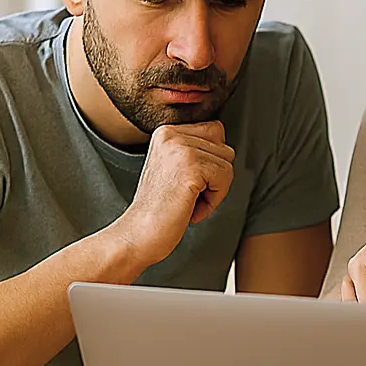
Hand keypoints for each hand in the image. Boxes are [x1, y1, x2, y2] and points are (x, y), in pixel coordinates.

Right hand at [107, 122, 234, 265]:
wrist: (139, 234)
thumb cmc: (160, 208)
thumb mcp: (175, 167)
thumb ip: (196, 149)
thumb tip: (226, 146)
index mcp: (166, 131)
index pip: (215, 131)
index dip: (210, 163)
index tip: (186, 182)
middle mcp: (172, 134)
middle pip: (225, 149)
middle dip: (214, 177)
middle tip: (187, 194)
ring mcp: (181, 148)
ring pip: (227, 165)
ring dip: (213, 191)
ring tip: (186, 200)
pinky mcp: (191, 167)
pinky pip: (225, 178)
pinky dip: (213, 200)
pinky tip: (189, 208)